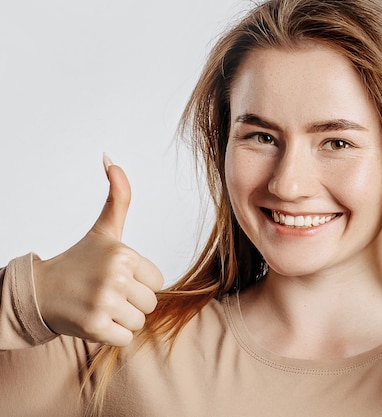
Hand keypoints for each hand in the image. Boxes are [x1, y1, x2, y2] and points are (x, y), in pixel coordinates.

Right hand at [33, 155, 163, 345]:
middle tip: (105, 292)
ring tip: (99, 305)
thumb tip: (112, 159)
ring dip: (122, 319)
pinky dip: (112, 335)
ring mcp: (104, 303)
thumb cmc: (79, 261)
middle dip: (132, 302)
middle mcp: (115, 277)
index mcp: (124, 254)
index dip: (139, 282)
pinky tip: (95, 320)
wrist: (41, 291)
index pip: (158, 281)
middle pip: (150, 303)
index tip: (116, 276)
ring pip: (139, 322)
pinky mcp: (95, 328)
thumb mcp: (104, 230)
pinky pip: (126, 339)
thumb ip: (119, 198)